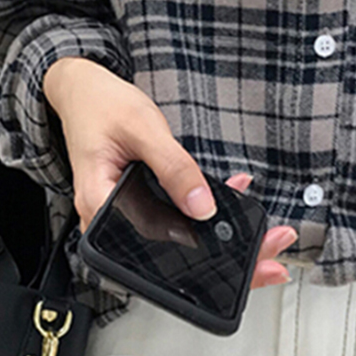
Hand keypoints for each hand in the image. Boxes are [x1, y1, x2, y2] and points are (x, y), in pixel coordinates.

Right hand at [43, 56, 298, 289]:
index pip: (158, 252)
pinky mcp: (140, 207)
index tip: (249, 260)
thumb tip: (204, 207)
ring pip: (180, 242)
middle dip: (229, 258)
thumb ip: (174, 168)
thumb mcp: (143, 129)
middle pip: (174, 256)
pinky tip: (237, 198)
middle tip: (273, 254)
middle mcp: (111, 222)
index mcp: (101, 208)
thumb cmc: (100, 107)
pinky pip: (177, 219)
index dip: (207, 263)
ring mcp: (126, 217)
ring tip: (267, 237)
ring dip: (225, 239)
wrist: (83, 92)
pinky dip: (209, 212)